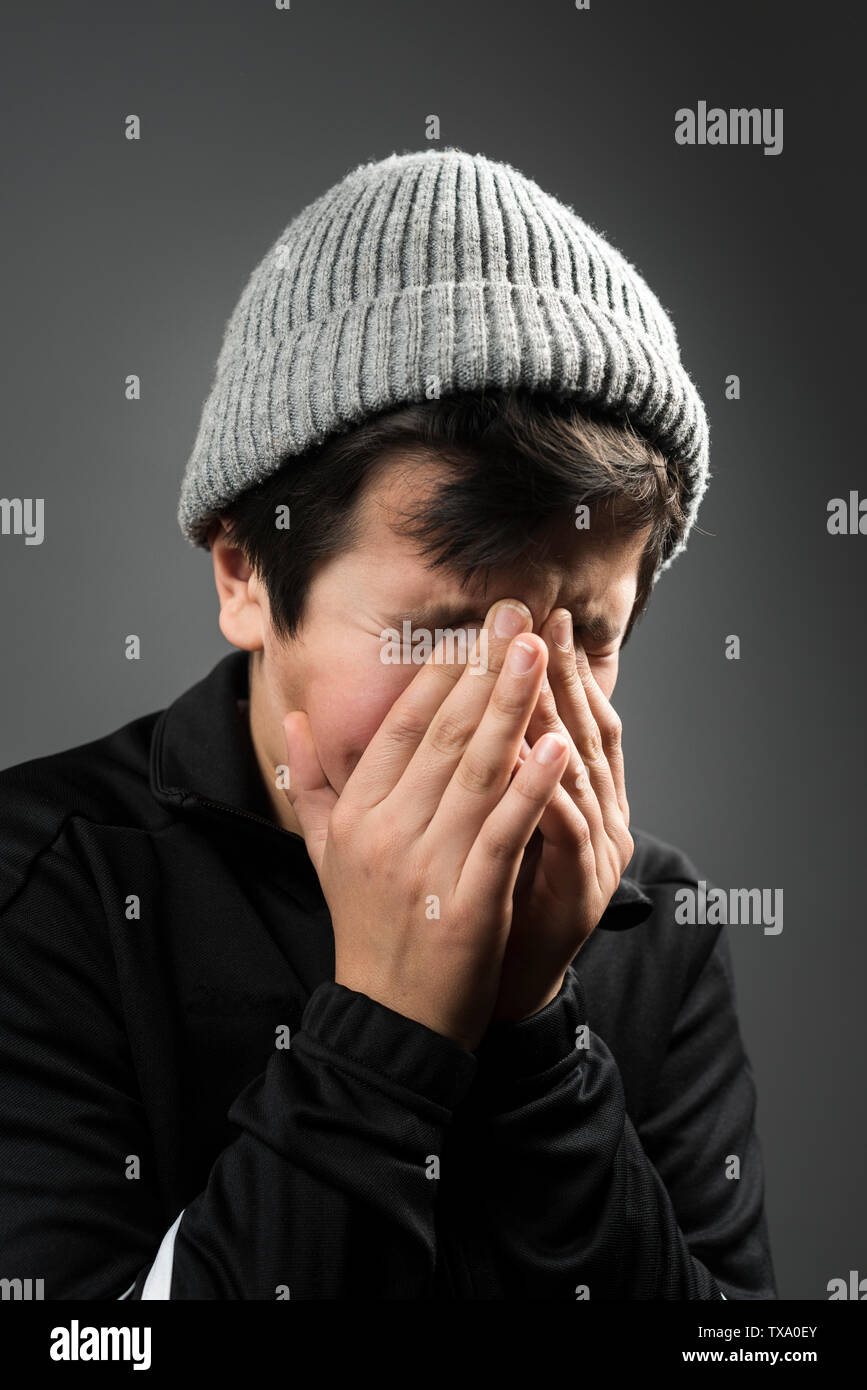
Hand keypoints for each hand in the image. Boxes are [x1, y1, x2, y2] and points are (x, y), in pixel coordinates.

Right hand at [281, 600, 569, 1051]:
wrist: (389, 1020)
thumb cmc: (365, 930)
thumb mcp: (326, 854)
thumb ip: (312, 784)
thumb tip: (298, 722)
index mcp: (359, 813)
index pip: (403, 726)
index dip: (441, 670)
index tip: (474, 626)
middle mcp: (388, 830)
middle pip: (444, 733)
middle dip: (484, 667)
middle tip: (516, 612)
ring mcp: (429, 864)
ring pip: (478, 770)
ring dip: (512, 706)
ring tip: (538, 652)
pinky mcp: (472, 900)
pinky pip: (507, 830)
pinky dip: (534, 785)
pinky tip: (561, 744)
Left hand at [490, 607, 633, 1024]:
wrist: (493, 992)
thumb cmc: (480, 907)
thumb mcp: (481, 830)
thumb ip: (474, 774)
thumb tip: (442, 714)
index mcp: (571, 798)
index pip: (563, 717)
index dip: (545, 667)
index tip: (521, 616)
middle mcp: (595, 816)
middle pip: (579, 730)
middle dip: (553, 672)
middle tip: (534, 618)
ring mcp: (595, 851)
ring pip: (577, 770)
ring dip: (553, 716)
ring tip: (529, 666)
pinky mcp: (582, 888)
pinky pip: (566, 830)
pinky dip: (548, 791)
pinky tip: (531, 755)